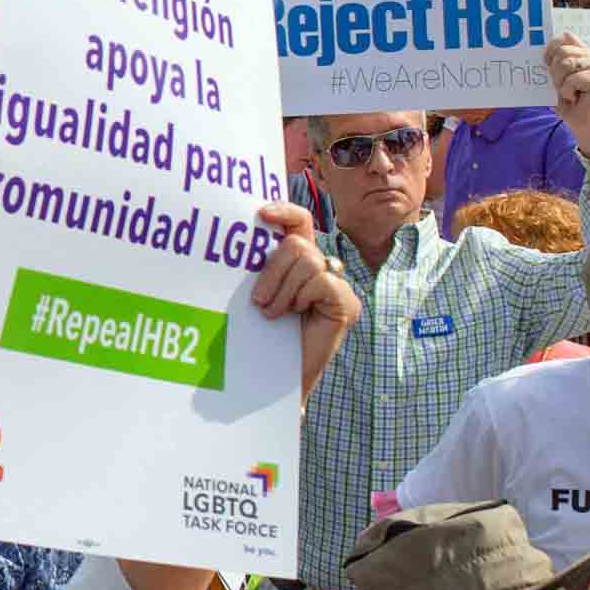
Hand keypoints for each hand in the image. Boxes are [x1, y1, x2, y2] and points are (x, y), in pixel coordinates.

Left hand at [250, 202, 361, 396]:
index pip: (299, 221)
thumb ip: (259, 266)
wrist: (274, 378)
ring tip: (274, 313)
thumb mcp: (257, 293)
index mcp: (298, 261)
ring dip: (282, 289)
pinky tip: (296, 316)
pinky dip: (301, 297)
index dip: (284, 210)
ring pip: (307, 259)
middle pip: (297, 241)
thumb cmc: (261, 336)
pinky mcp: (346, 302)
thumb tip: (244, 235)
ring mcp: (337, 285)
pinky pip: (321, 280)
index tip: (261, 214)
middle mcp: (321, 268)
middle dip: (272, 269)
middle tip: (259, 300)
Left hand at [543, 33, 589, 154]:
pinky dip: (567, 91)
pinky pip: (572, 80)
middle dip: (554, 71)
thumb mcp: (556, 80)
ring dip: (560, 82)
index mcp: (582, 54)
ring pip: (565, 63)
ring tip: (568, 92)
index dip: (551, 48)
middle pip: (562, 51)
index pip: (565, 37)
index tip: (546, 63)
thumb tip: (536, 54)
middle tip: (560, 85)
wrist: (585, 124)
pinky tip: (574, 98)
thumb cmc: (570, 103)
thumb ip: (551, 65)